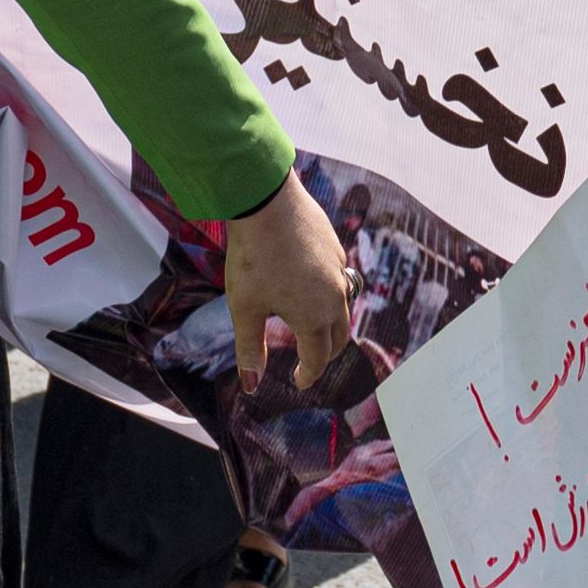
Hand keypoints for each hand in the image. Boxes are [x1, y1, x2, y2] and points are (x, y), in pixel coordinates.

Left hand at [218, 176, 357, 399]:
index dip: (308, 375)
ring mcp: (339, 270)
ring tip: (310, 326)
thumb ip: (251, 349)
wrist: (267, 202)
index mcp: (314, 318)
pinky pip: (339, 279)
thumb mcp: (245, 307)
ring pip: (342, 307)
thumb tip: (252, 386)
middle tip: (309, 360)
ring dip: (330, 323)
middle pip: (339, 336)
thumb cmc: (253, 257)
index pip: (318, 359)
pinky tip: (309, 284)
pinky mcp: (335, 247)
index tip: (298, 382)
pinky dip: (328, 293)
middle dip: (325, 353)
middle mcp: (335, 297)